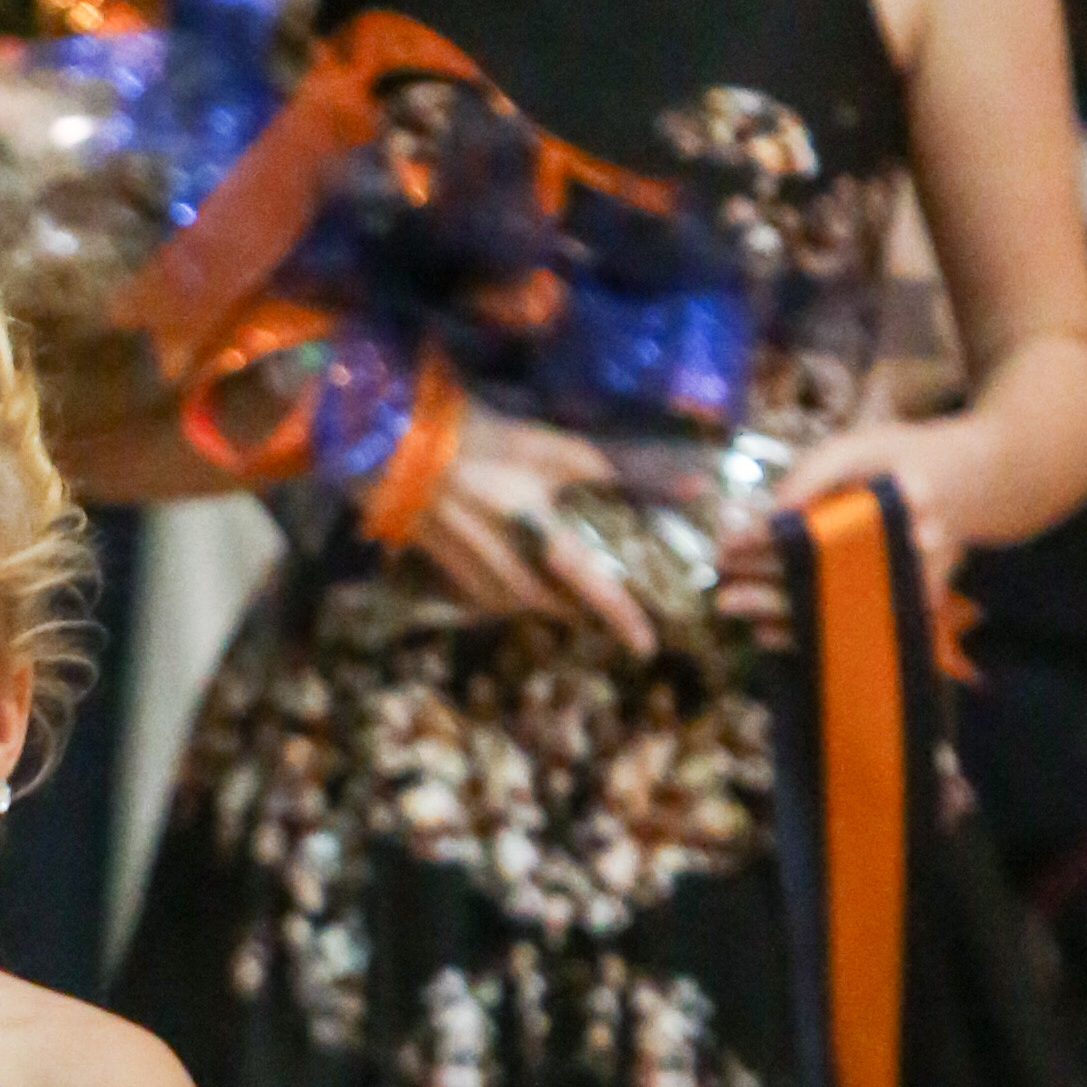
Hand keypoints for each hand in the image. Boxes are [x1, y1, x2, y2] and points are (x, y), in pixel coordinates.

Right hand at [405, 416, 661, 653]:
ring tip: (569, 596)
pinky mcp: (446, 565)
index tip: (646, 647)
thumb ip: (623, 469)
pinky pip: (489, 597)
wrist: (392, 447)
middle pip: (554, 606)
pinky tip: (517, 578)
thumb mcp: (555, 448)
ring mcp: (472, 571)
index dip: (622, 619)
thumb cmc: (480, 439)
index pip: (593, 589)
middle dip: (582, 613)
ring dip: (548, 605)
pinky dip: (512, 595)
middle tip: (609, 612)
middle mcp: (507, 565)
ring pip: (520, 605)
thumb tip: (695, 484)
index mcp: (539, 535)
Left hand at [709, 448, 959, 637]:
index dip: (768, 540)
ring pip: (838, 611)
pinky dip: (810, 631)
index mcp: (903, 500)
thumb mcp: (862, 443)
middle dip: (767, 587)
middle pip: (828, 578)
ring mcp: (915, 581)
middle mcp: (913, 547)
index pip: (821, 528)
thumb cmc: (905, 458)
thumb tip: (771, 513)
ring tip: (733, 612)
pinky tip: (769, 632)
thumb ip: (816, 472)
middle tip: (722, 595)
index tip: (726, 546)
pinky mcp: (912, 605)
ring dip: (781, 615)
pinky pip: (853, 626)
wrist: (975, 482)